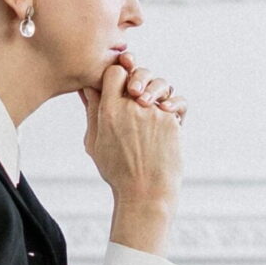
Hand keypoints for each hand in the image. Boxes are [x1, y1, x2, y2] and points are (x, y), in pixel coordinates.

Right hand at [81, 60, 182, 250]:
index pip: (113, 71)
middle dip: (138, 77)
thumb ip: (93, 112)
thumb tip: (88, 88)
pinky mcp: (172, 121)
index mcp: (109, 111)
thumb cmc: (118, 171)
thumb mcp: (95, 142)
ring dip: (156, 90)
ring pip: (160, 84)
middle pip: (137, 72)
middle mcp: (132, 107)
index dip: (116, 74)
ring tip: (151, 104)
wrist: (146, 192)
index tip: (117, 84)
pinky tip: (166, 113)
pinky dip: (173, 105)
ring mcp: (154, 113)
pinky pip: (177, 101)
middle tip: (137, 90)